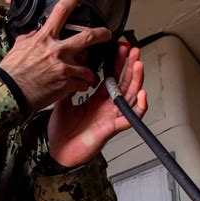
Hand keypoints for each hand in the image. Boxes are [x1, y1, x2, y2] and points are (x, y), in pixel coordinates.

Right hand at [0, 0, 111, 111]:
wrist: (10, 92)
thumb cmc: (12, 71)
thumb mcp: (19, 47)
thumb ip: (31, 38)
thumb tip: (35, 32)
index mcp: (45, 38)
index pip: (61, 11)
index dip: (73, 0)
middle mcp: (57, 51)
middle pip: (88, 37)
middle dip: (102, 34)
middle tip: (107, 34)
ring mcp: (64, 68)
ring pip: (88, 68)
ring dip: (89, 73)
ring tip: (88, 76)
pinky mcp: (66, 85)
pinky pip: (82, 84)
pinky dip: (81, 86)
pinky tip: (78, 87)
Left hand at [47, 45, 146, 167]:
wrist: (58, 151)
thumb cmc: (61, 132)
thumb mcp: (62, 102)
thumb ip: (68, 87)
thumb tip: (69, 70)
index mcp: (97, 100)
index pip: (111, 77)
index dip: (117, 63)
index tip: (120, 49)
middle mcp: (107, 107)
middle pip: (124, 83)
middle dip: (130, 66)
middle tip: (134, 50)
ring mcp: (111, 117)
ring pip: (130, 97)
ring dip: (136, 80)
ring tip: (139, 64)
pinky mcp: (111, 128)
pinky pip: (130, 118)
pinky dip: (138, 107)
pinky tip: (142, 95)